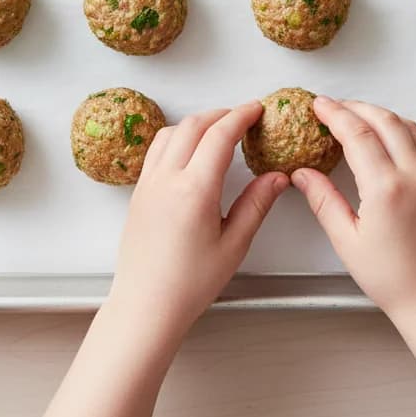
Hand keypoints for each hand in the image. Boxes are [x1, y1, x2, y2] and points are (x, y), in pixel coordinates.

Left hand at [108, 102, 286, 334]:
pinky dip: (176, 136)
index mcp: (195, 190)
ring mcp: (148, 183)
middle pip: (194, 125)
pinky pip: (156, 149)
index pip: (220, 135)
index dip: (241, 116)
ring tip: (217, 129)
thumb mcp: (234, 245)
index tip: (256, 110)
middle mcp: (167, 179)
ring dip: (196, 122)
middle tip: (242, 116)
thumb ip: (257, 204)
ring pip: (170, 132)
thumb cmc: (188, 285)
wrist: (145, 306)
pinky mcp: (138, 192)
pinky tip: (188, 149)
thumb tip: (277, 178)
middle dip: (221, 113)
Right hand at [292, 97, 415, 324]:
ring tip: (356, 115)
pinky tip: (387, 133)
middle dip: (355, 106)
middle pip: (383, 120)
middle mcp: (413, 174)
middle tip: (332, 106)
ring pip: (406, 126)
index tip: (318, 105)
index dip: (335, 114)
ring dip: (379, 113)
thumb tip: (301, 174)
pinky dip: (401, 128)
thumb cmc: (392, 278)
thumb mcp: (347, 241)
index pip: (357, 133)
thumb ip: (323, 200)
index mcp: (386, 188)